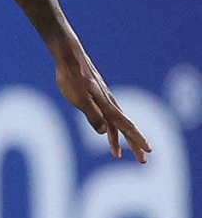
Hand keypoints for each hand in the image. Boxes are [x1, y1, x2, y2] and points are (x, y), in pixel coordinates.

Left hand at [54, 44, 150, 162]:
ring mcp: (104, 99)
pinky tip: (106, 133)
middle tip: (143, 160)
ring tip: (118, 155)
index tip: (148, 151)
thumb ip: (92, 115)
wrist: (69, 56)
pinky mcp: (97, 96)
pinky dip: (109, 127)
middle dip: (134, 144)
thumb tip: (105, 132)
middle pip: (125, 127)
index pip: (126, 126)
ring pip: (116, 123)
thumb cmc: (72, 77)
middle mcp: (109, 103)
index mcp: (107, 105)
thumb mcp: (79, 99)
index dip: (137, 139)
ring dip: (119, 139)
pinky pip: (107, 116)